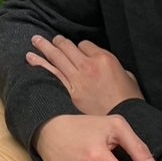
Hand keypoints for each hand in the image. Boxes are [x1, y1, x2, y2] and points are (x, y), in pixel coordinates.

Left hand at [26, 35, 143, 116]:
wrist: (127, 121)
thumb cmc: (129, 101)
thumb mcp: (128, 77)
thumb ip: (114, 67)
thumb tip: (105, 66)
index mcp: (104, 59)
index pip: (85, 44)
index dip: (80, 46)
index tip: (78, 49)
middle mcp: (88, 66)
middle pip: (67, 47)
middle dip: (58, 42)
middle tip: (52, 39)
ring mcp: (77, 79)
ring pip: (56, 57)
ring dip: (44, 47)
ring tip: (35, 40)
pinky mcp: (69, 92)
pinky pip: (51, 75)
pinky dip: (40, 66)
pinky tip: (32, 60)